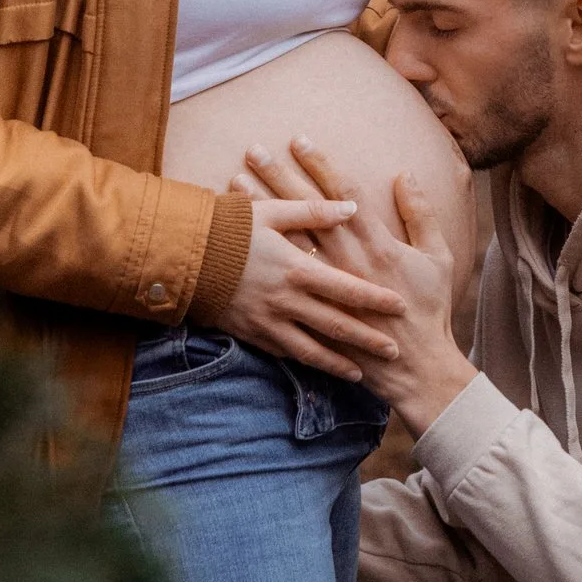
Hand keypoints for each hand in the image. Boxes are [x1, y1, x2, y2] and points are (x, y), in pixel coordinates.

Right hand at [206, 197, 405, 381]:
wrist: (180, 256)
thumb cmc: (228, 228)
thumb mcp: (271, 212)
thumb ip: (314, 211)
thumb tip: (352, 206)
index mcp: (297, 269)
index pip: (347, 289)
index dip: (375, 299)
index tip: (400, 307)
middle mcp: (286, 301)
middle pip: (336, 326)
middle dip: (367, 340)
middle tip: (394, 353)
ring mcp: (267, 322)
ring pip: (311, 350)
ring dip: (338, 363)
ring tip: (361, 375)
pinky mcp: (251, 333)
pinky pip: (284, 353)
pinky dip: (306, 362)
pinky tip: (320, 367)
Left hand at [235, 139, 477, 431]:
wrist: (415, 365)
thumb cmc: (430, 309)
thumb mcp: (438, 256)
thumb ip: (421, 213)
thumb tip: (405, 174)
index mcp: (378, 244)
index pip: (343, 194)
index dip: (320, 165)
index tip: (299, 140)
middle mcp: (347, 261)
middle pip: (304, 211)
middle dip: (279, 177)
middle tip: (253, 149)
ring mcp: (326, 287)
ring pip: (286, 239)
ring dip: (260, 211)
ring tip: (234, 183)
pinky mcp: (314, 310)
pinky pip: (281, 276)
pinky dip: (261, 253)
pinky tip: (240, 237)